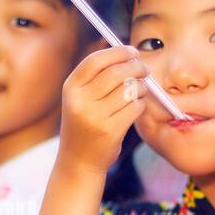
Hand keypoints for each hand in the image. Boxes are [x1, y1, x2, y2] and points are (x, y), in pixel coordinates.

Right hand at [57, 45, 147, 178]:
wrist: (78, 162)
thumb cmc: (84, 125)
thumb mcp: (79, 99)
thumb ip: (96, 77)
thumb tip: (127, 53)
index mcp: (70, 88)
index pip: (96, 60)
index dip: (117, 52)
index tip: (132, 52)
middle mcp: (79, 101)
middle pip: (116, 72)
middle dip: (136, 67)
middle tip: (144, 70)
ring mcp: (94, 117)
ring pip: (129, 90)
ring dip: (141, 88)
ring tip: (140, 91)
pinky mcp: (110, 131)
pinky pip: (135, 107)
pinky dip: (140, 105)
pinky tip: (135, 109)